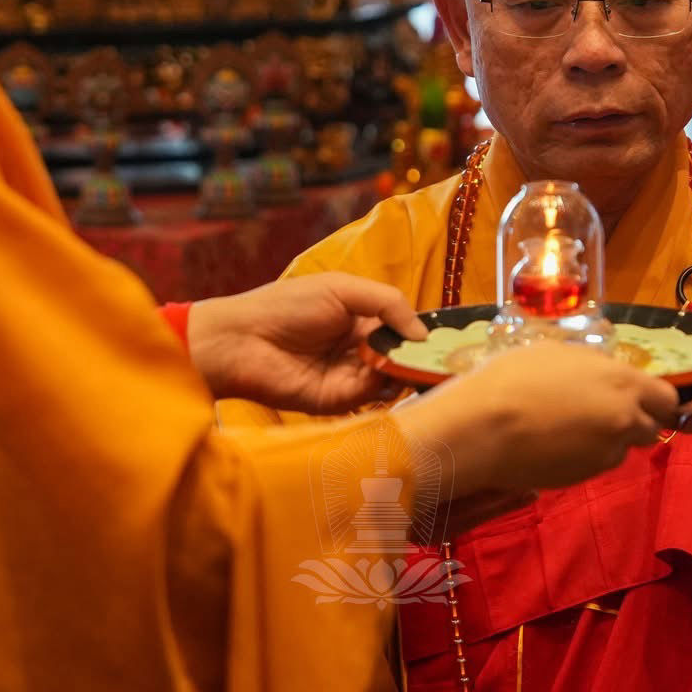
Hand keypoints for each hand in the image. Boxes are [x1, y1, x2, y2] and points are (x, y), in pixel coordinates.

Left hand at [186, 272, 424, 413]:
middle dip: (420, 356)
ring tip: (415, 360)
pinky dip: (382, 384)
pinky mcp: (336, 401)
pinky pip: (369, 395)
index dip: (421, 333)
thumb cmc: (286, 305)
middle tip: (444, 356)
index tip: (450, 337)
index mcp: (359, 320)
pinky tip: (386, 369)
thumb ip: (388, 303)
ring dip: (403, 370)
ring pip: (390, 378)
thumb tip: (423, 333)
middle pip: (400, 357)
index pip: (401, 329)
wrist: (241, 340)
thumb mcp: (343, 289)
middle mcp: (357, 350)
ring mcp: (348, 377)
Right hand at [394, 345, 679, 494]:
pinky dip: (583, 456)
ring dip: (606, 441)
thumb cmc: (515, 378)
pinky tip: (553, 445)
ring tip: (566, 428)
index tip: (638, 399)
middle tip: (601, 414)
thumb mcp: (560, 354)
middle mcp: (624, 420)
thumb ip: (596, 368)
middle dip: (634, 423)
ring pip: (621, 449)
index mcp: (623, 383)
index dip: (655, 401)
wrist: (483, 427)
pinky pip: (595, 463)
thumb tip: (607, 376)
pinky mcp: (584, 477)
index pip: (667, 399)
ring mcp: (606, 453)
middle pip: (651, 429)